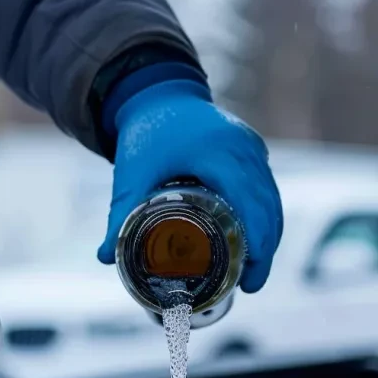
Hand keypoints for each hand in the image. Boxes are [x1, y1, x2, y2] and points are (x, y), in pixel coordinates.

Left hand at [97, 79, 282, 292]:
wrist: (157, 91)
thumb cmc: (146, 133)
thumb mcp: (132, 174)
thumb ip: (120, 215)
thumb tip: (104, 257)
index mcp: (217, 152)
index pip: (249, 203)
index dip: (256, 243)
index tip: (250, 277)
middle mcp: (242, 148)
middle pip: (268, 207)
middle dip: (265, 250)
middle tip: (251, 285)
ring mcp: (252, 146)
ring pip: (273, 199)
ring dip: (271, 236)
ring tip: (254, 273)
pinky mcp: (253, 148)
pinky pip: (269, 187)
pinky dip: (268, 216)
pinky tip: (261, 243)